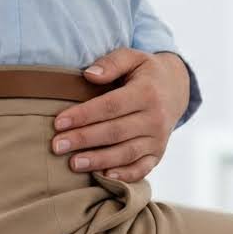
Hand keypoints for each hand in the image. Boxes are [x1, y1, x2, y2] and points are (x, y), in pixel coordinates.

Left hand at [51, 49, 190, 182]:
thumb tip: (89, 74)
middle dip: (84, 140)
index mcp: (147, 92)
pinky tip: (105, 176)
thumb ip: (112, 63)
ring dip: (99, 160)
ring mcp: (158, 139)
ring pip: (126, 153)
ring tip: (73, 163)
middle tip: (57, 146)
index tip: (58, 122)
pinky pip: (142, 168)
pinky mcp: (158, 154)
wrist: (176, 89)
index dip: (83, 115)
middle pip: (115, 132)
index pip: (110, 106)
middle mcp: (155, 118)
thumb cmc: (145, 73)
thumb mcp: (132, 57)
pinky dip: (125, 175)